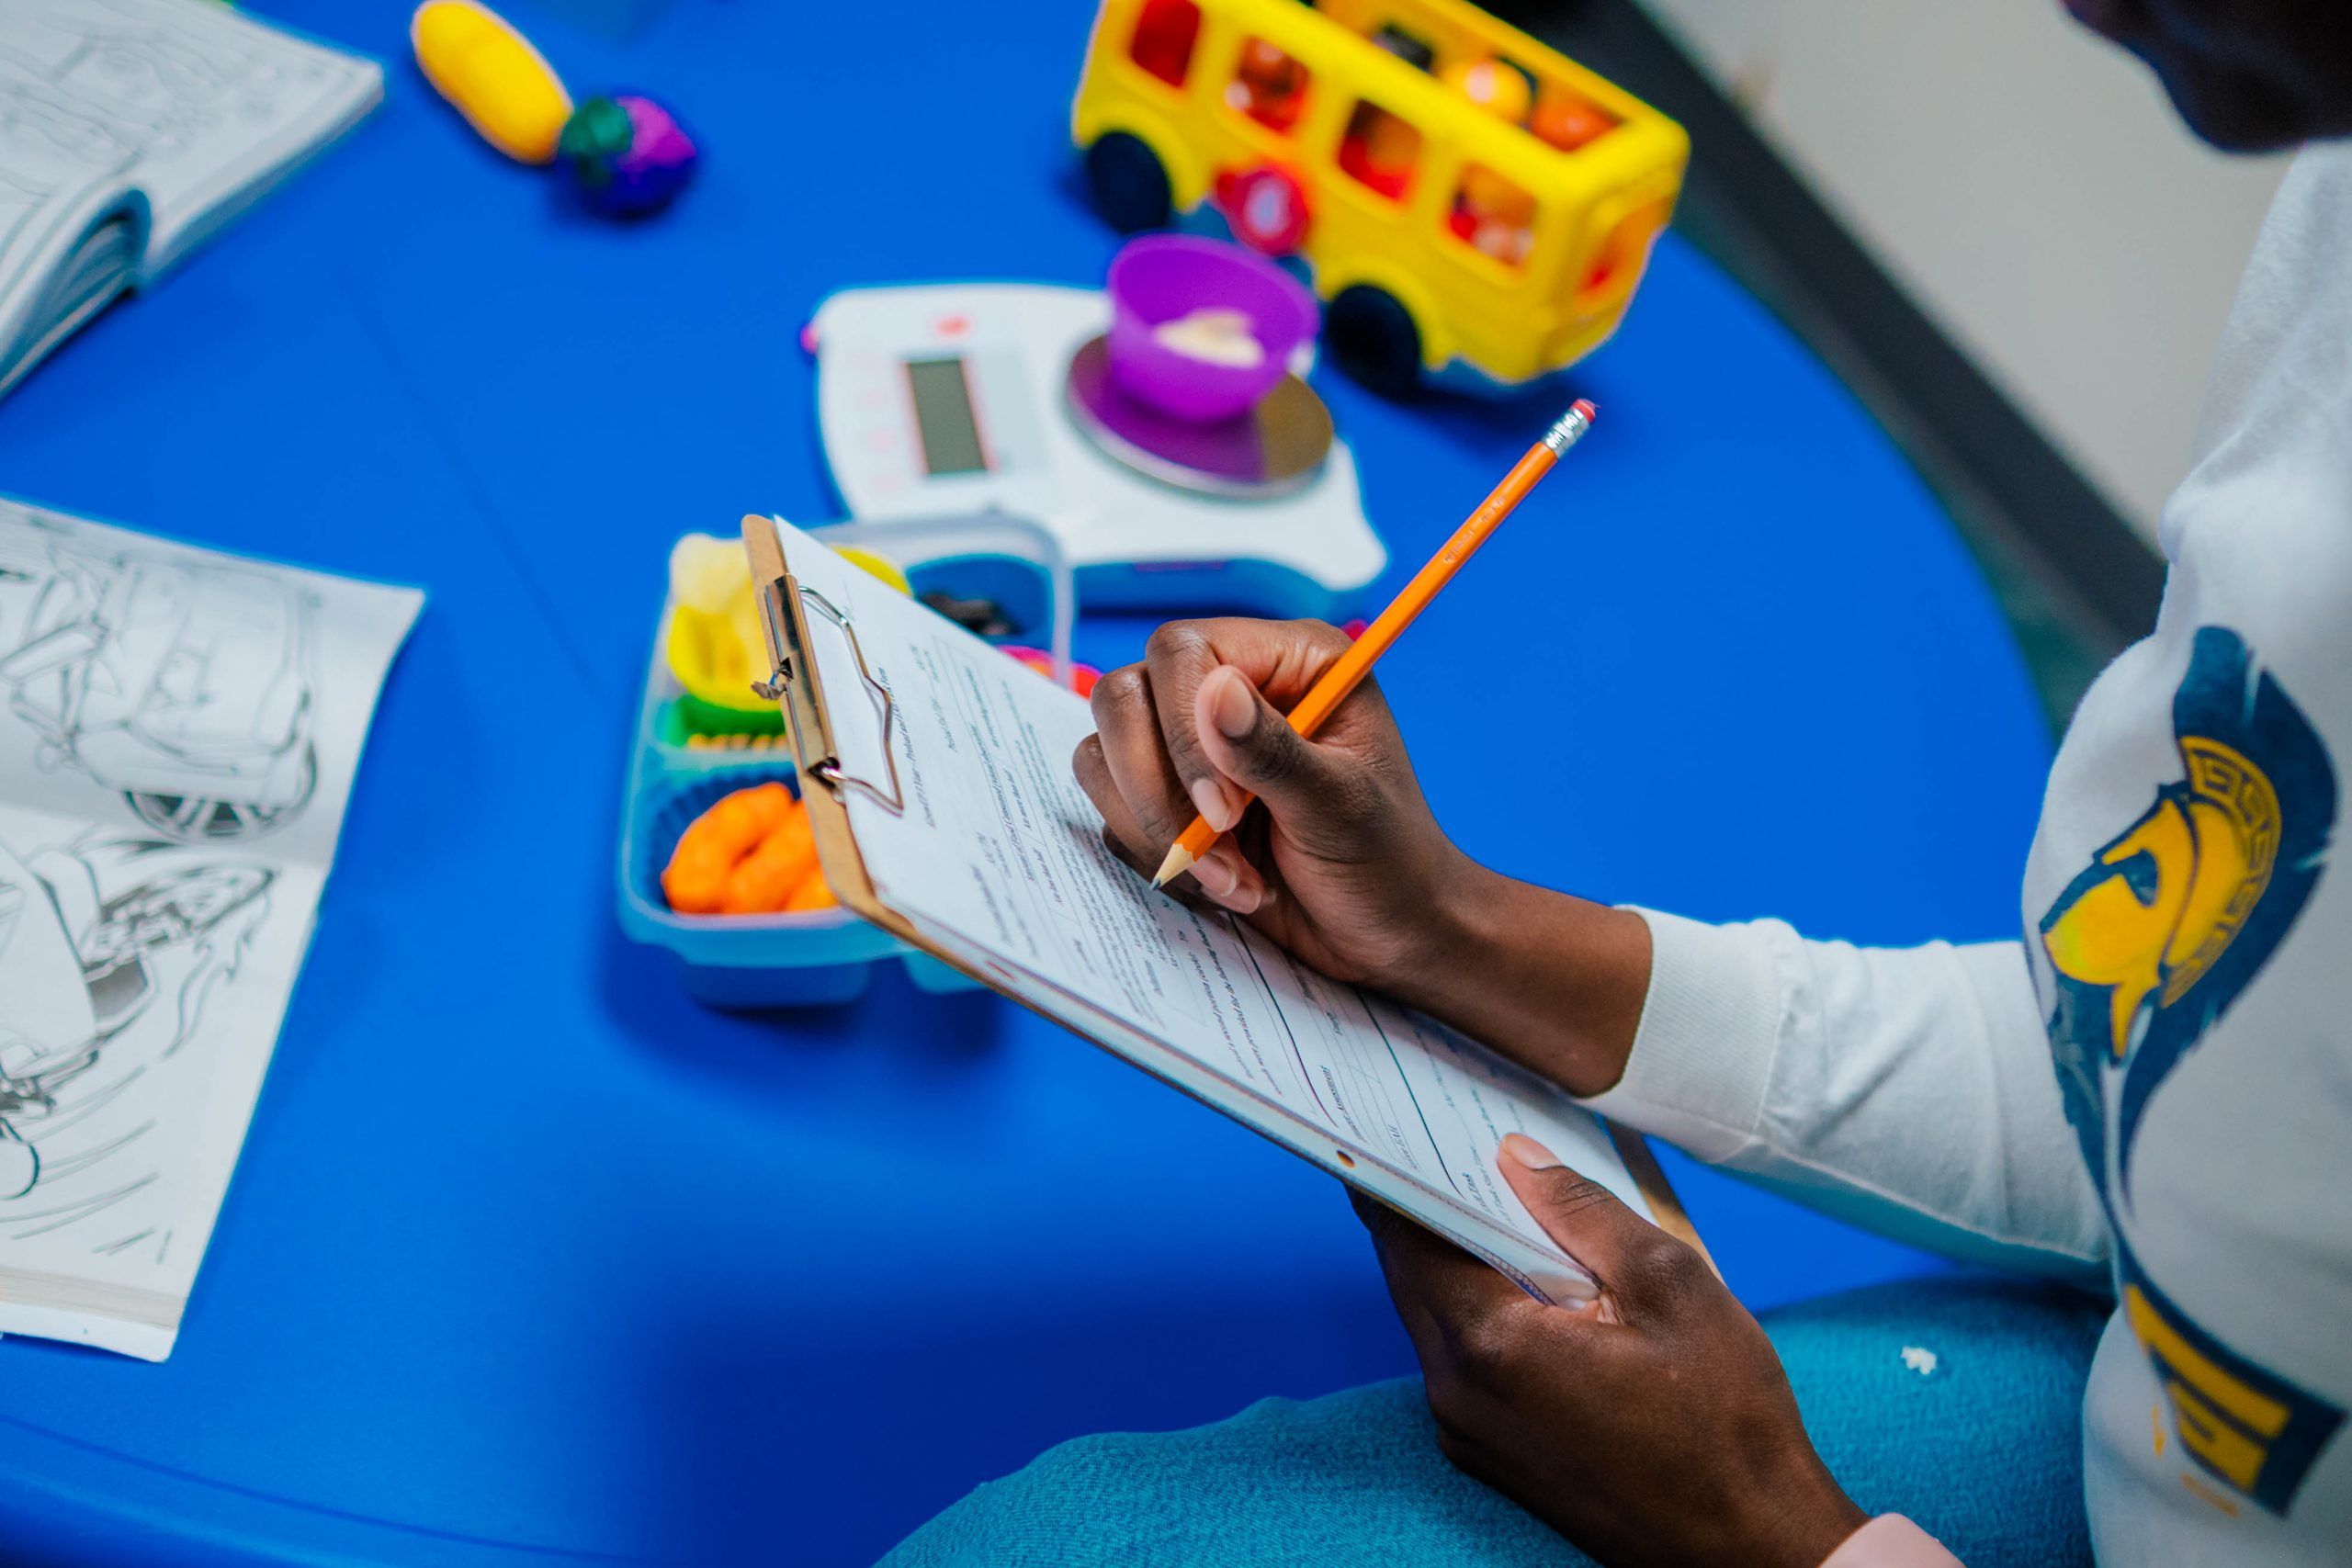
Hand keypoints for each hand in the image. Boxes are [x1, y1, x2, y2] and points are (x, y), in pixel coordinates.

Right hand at [1074, 617, 1652, 1095]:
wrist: (1392, 935)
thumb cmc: (1389, 863)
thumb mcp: (1340, 807)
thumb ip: (1273, 752)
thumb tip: (1214, 692)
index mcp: (1290, 661)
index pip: (1183, 652)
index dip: (1183, 729)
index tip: (1224, 811)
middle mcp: (1233, 688)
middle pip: (1125, 696)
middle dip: (1158, 787)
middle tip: (1219, 847)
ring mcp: (1193, 744)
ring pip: (1106, 751)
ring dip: (1156, 826)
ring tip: (1233, 876)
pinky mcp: (1170, 797)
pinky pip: (1111, 803)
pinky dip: (1152, 849)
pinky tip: (1222, 881)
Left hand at [1358, 1134, 1866, 1567]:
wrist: (1753, 1547)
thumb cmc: (1726, 1425)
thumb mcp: (1672, 1286)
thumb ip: (1584, 1212)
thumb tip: (1518, 1158)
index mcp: (1491, 1347)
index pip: (1411, 1236)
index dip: (1400, 1173)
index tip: (1391, 1121)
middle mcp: (1459, 1395)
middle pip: (1412, 1275)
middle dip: (1421, 1208)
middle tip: (1436, 1143)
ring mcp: (1471, 1433)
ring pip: (1435, 1319)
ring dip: (1453, 1259)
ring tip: (1488, 1197)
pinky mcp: (1494, 1455)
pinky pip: (1464, 1360)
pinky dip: (1478, 1309)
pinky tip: (1524, 1276)